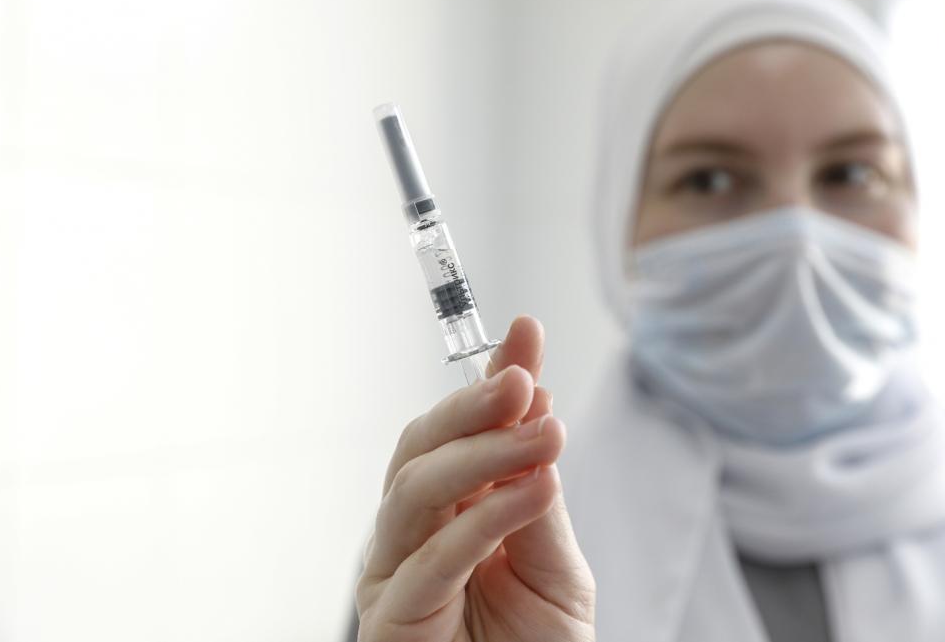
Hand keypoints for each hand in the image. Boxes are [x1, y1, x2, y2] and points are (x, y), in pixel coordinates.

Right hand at [355, 315, 595, 641]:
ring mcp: (396, 568)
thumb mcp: (555, 562)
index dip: (488, 378)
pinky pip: (430, 557)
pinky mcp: (390, 614)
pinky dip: (483, 519)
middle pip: (424, 446)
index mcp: (453, 507)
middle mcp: (415, 529)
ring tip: (544, 433)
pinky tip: (531, 489)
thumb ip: (539, 492)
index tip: (526, 331)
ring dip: (482, 452)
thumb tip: (539, 408)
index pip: (463, 429)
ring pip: (417, 487)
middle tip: (523, 381)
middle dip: (473, 406)